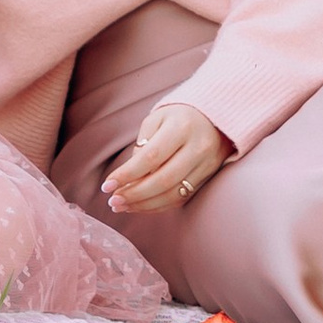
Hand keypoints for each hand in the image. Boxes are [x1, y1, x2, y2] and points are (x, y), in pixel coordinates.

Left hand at [103, 99, 230, 214]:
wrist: (216, 116)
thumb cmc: (179, 116)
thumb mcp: (158, 118)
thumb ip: (142, 146)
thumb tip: (129, 178)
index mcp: (181, 127)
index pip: (151, 157)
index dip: (127, 174)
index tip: (107, 185)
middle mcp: (197, 148)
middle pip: (163, 180)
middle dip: (135, 195)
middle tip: (113, 201)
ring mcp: (206, 165)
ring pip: (173, 195)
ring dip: (144, 205)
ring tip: (122, 206)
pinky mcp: (208, 178)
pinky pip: (181, 199)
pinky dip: (158, 206)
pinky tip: (141, 206)